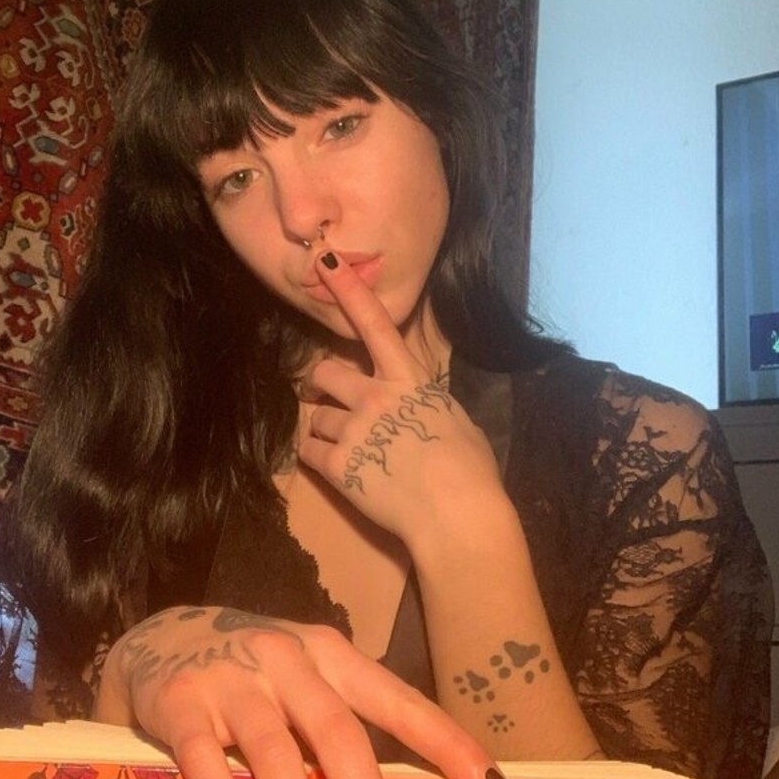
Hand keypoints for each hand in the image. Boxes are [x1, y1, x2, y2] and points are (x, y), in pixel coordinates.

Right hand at [92, 605, 509, 778]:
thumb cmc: (253, 671)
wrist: (159, 636)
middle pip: (339, 736)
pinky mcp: (180, 702)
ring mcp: (231, 677)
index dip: (447, 744)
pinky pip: (206, 763)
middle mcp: (285, 658)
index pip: (398, 700)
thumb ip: (342, 724)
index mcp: (329, 652)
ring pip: (276, 755)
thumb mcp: (305, 678)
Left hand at [296, 251, 505, 552]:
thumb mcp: (455, 419)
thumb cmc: (471, 471)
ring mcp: (353, 430)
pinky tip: (334, 468)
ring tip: (348, 448)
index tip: (325, 262)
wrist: (458, 516)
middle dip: (321, 385)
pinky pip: (308, 452)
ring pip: (316, 417)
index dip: (347, 291)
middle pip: (324, 373)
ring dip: (324, 428)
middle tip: (326, 399)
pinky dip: (315, 458)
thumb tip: (416, 403)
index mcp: (409, 380)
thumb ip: (426, 402)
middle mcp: (374, 396)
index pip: (374, 324)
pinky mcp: (337, 466)